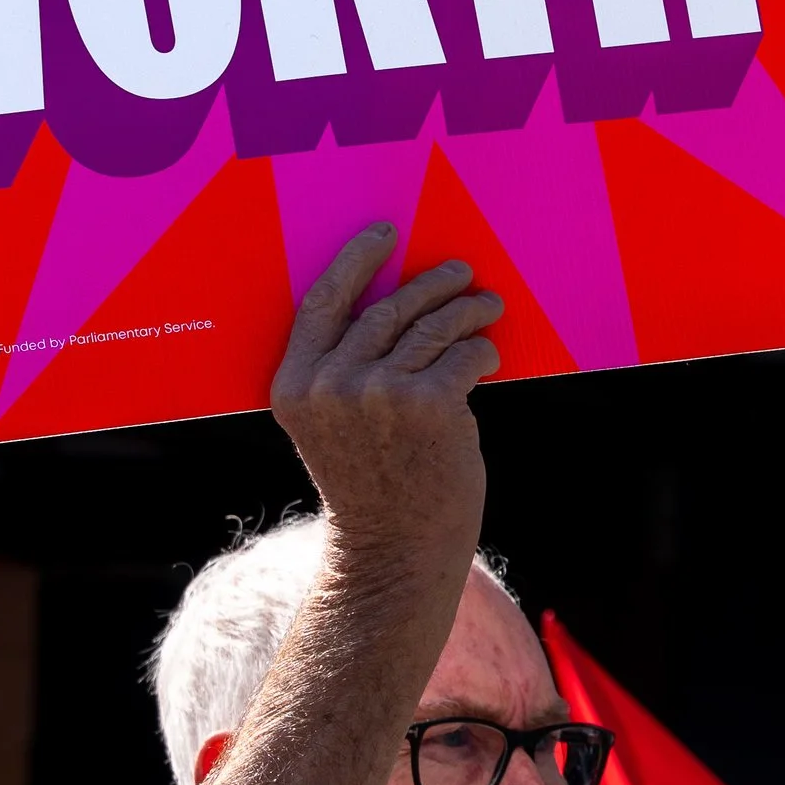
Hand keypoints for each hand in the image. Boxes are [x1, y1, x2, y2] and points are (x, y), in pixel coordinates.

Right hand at [270, 231, 502, 581]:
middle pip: (389, 309)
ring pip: (432, 329)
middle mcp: (331, 385)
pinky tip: (489, 354)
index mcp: (295, 386)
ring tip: (487, 305)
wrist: (395, 550)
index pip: (324, 302)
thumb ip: (343, 370)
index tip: (386, 234)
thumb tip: (399, 303)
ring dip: (467, 311)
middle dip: (432, 285)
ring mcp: (378, 393)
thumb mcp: (334, 426)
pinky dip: (483, 351)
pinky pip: (465, 355)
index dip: (356, 261)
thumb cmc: (372, 486)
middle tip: (461, 274)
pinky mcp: (429, 403)